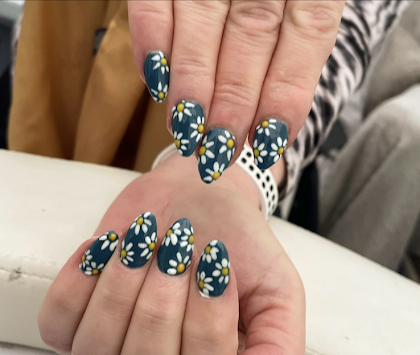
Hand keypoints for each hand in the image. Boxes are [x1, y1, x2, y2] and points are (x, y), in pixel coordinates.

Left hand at [38, 153, 304, 354]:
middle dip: (162, 306)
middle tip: (179, 252)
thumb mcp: (280, 295)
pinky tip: (111, 247)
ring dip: (121, 288)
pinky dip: (80, 280)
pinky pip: (56, 325)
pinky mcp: (74, 324)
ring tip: (145, 243)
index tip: (218, 269)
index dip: (208, 326)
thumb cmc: (238, 247)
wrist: (199, 203)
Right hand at [129, 0, 343, 181]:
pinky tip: (155, 82)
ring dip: (191, 86)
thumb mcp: (306, 4)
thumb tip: (268, 129)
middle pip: (251, 36)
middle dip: (234, 103)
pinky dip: (153, 41)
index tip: (267, 143)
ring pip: (202, 23)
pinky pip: (154, 1)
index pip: (308, 33)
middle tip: (220, 150)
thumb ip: (295, 49)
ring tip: (187, 132)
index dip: (285, 94)